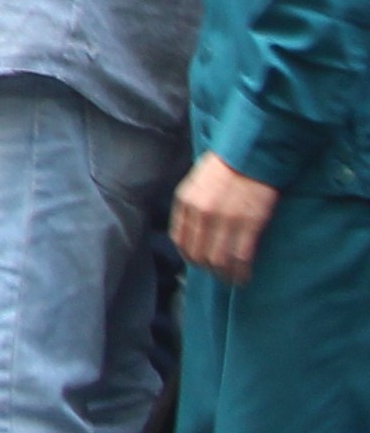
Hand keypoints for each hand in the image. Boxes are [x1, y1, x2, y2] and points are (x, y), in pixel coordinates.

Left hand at [173, 153, 277, 281]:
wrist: (251, 152)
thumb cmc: (226, 165)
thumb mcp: (197, 182)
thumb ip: (193, 205)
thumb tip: (195, 230)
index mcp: (185, 201)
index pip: (180, 239)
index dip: (189, 256)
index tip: (198, 263)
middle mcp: (201, 213)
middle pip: (199, 254)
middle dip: (208, 269)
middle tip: (218, 275)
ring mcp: (225, 220)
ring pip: (219, 260)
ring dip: (225, 275)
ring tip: (232, 280)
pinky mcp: (249, 224)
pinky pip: (241, 256)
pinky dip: (241, 271)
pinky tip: (244, 276)